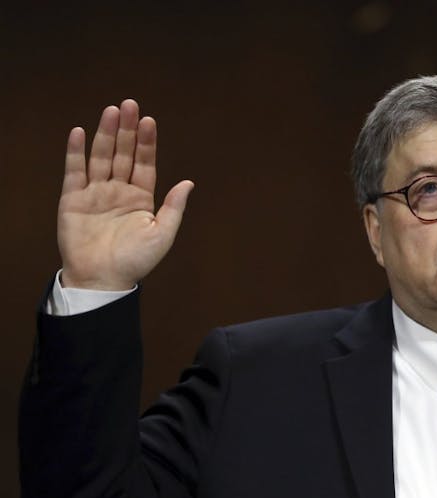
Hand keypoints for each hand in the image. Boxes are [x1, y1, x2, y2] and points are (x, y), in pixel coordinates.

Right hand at [58, 99, 193, 289]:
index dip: (146, 143)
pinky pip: (74, 171)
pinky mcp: (73, 199)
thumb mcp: (162, 234)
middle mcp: (118, 191)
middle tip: (129, 104)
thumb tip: (189, 183)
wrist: (103, 280)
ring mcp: (95, 194)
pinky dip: (76, 152)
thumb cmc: (135, 261)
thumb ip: (173, 207)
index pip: (144, 164)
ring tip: (111, 111)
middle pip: (123, 154)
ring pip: (101, 157)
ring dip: (106, 134)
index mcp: (141, 198)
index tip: (149, 121)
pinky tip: (80, 132)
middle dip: (127, 130)